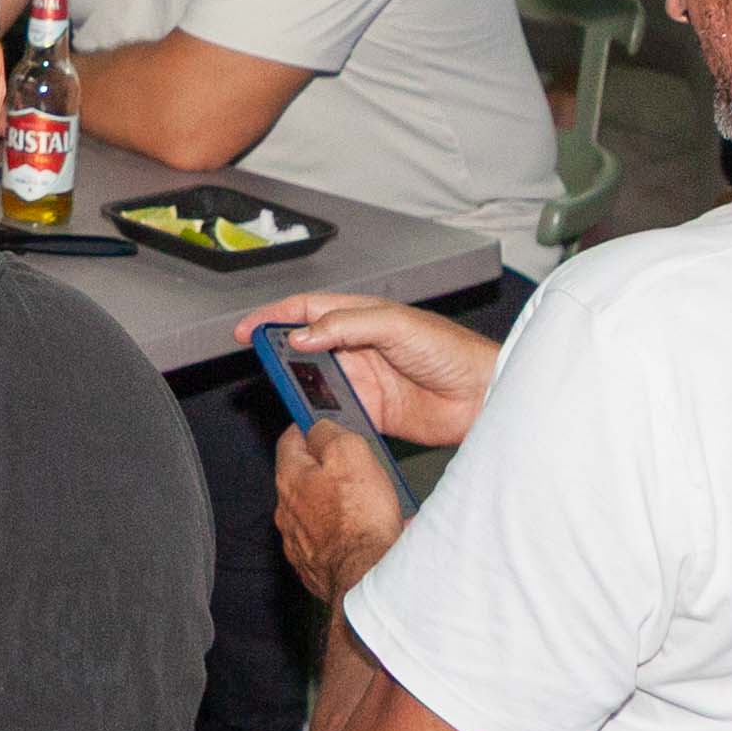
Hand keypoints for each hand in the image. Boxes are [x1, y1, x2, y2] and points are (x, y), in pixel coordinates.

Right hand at [238, 293, 497, 448]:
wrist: (483, 395)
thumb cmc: (452, 350)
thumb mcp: (396, 324)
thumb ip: (346, 325)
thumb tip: (301, 335)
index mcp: (361, 317)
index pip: (307, 311)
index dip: (274, 317)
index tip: (248, 330)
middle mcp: (357, 347)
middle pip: (303, 348)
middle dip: (278, 353)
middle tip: (262, 363)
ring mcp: (363, 382)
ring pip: (315, 383)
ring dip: (298, 387)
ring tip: (286, 391)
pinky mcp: (371, 413)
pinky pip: (334, 415)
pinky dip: (318, 418)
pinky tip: (310, 419)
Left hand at [270, 402, 412, 606]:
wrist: (366, 580)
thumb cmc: (360, 521)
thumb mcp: (350, 453)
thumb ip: (329, 434)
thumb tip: (319, 428)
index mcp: (290, 480)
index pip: (289, 441)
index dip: (307, 428)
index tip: (319, 424)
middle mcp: (287, 513)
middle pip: (303, 479)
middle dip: (326, 471)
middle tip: (355, 468)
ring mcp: (299, 544)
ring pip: (316, 514)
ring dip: (337, 506)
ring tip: (370, 507)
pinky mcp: (315, 568)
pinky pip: (329, 543)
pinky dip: (345, 537)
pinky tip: (368, 537)